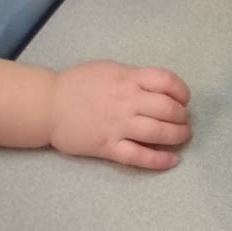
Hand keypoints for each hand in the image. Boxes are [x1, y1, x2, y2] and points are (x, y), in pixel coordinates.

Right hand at [49, 60, 191, 169]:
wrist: (48, 105)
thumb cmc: (77, 84)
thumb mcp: (108, 69)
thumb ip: (133, 78)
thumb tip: (158, 89)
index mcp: (127, 78)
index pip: (166, 81)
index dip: (182, 92)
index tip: (183, 99)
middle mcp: (127, 101)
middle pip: (168, 109)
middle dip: (182, 117)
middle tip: (182, 121)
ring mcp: (118, 125)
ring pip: (158, 132)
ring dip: (177, 136)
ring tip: (181, 137)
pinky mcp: (108, 146)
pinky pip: (140, 155)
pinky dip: (159, 160)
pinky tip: (172, 161)